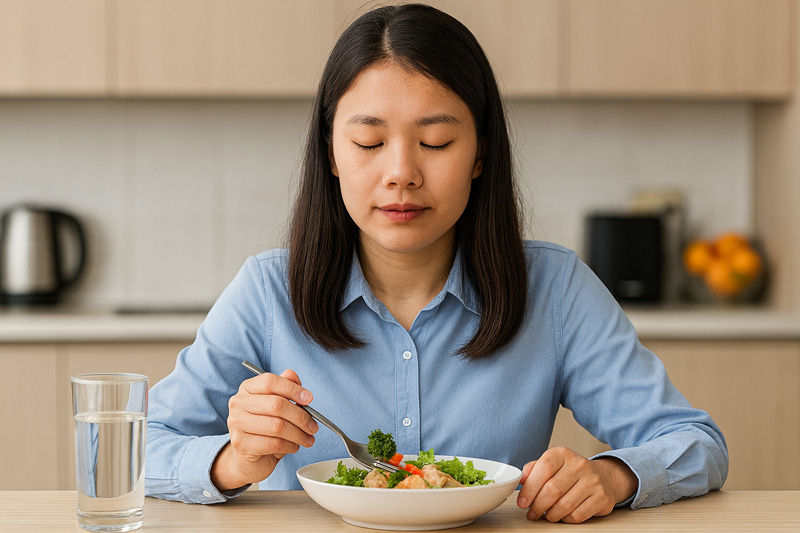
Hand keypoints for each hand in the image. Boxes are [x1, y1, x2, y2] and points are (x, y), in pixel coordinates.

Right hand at [211, 369, 317, 490]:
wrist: (247, 458)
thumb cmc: (265, 426)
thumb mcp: (276, 405)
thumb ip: (285, 387)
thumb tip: (292, 375)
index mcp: (247, 388)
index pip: (270, 381)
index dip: (292, 389)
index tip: (309, 399)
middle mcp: (238, 403)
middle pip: (277, 405)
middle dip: (301, 416)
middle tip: (314, 426)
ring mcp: (237, 424)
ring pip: (277, 426)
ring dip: (299, 434)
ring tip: (308, 439)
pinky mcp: (241, 444)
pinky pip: (274, 443)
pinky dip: (290, 446)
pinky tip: (294, 446)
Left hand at [516, 447, 637, 522]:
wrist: (604, 478)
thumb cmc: (571, 473)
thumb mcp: (552, 464)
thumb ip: (534, 469)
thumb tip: (521, 481)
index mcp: (563, 454)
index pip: (544, 468)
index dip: (530, 488)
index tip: (522, 502)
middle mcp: (579, 465)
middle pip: (552, 489)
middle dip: (537, 506)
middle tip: (531, 513)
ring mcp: (593, 481)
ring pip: (564, 506)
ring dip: (550, 515)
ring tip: (545, 515)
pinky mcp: (602, 498)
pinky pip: (577, 515)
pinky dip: (565, 519)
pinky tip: (562, 516)